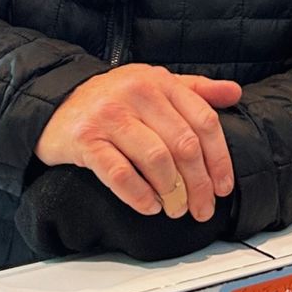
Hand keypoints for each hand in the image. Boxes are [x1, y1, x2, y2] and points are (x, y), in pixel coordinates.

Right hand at [34, 67, 241, 220]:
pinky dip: (139, 195)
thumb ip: (196, 89)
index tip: (223, 186)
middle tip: (202, 208)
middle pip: (183, 144)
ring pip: (156, 159)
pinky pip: (120, 173)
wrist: (56, 103)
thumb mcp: (155, 84)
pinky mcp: (86, 139)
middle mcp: (138, 94)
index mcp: (160, 82)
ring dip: (172, 192)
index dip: (219, 158)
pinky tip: (150, 206)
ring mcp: (110, 116)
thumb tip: (234, 92)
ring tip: (176, 209)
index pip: (203, 121)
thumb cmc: (113, 99)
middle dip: (198, 183)